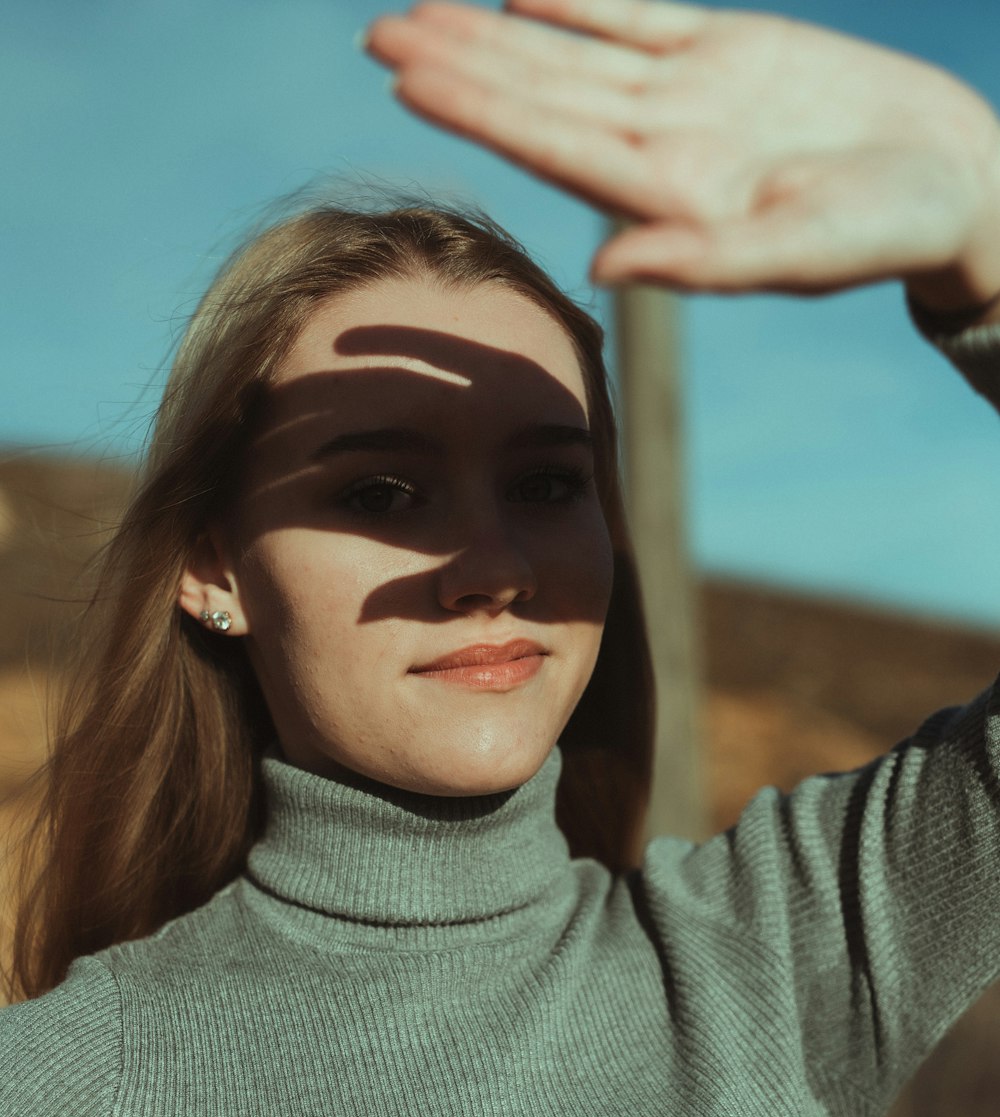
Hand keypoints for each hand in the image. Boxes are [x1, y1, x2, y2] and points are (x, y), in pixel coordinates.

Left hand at [366, 0, 999, 308]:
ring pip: (568, 56)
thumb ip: (701, 262)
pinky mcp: (726, 54)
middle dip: (458, 67)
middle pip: (539, 97)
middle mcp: (659, 149)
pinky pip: (635, 18)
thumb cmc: (887, 233)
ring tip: (416, 14)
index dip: (479, 108)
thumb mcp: (801, 254)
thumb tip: (600, 268)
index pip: (550, 146)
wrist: (951, 181)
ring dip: (493, 34)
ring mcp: (687, 99)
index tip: (407, 79)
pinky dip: (578, 1)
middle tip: (376, 36)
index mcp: (666, 198)